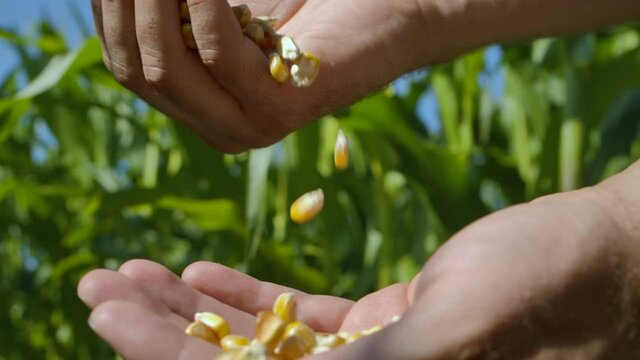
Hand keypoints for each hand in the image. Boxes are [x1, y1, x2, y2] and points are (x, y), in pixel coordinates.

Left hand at [78, 162, 639, 358]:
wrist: (608, 255)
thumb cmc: (560, 288)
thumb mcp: (466, 327)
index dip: (173, 358)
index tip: (110, 316)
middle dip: (160, 332)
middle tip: (95, 289)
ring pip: (260, 343)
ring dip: (191, 309)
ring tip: (130, 274)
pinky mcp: (387, 326)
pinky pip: (300, 318)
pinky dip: (246, 294)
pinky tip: (199, 270)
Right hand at [90, 0, 430, 151]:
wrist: (388, 16)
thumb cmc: (308, 5)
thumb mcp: (226, 11)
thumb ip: (179, 11)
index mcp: (200, 108)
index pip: (128, 65)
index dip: (108, 12)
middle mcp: (219, 128)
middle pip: (139, 69)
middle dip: (123, 5)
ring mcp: (249, 127)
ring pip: (168, 66)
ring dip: (154, 2)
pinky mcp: (281, 109)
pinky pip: (219, 53)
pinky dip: (203, 5)